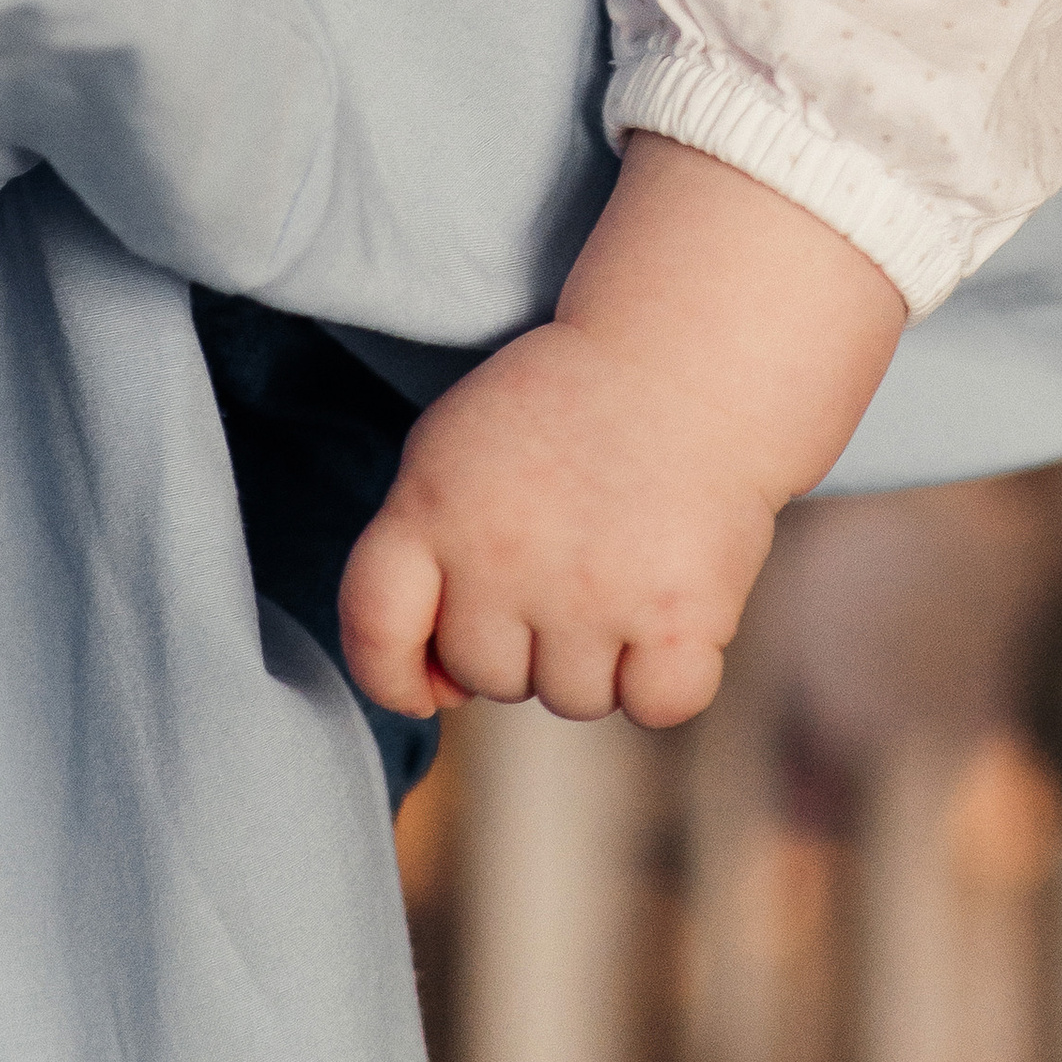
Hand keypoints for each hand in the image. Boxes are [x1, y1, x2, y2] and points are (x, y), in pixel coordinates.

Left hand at [339, 135, 904, 729]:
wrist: (688, 357)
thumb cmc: (568, 409)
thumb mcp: (458, 448)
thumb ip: (422, 551)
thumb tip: (436, 688)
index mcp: (431, 504)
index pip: (373, 626)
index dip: (390, 674)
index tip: (427, 684)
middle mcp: (500, 557)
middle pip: (485, 676)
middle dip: (524, 641)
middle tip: (570, 558)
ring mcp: (589, 593)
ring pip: (571, 699)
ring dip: (599, 655)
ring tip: (624, 562)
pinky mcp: (676, 617)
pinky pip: (656, 705)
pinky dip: (670, 674)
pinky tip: (672, 600)